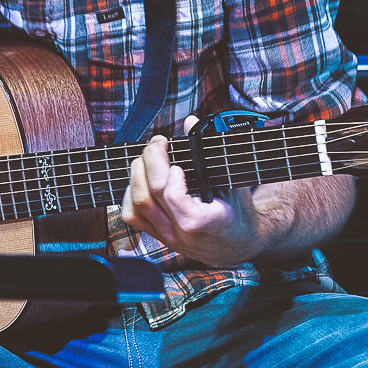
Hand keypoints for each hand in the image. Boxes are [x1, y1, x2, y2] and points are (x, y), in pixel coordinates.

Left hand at [121, 130, 260, 265]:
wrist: (237, 245)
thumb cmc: (237, 213)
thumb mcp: (232, 182)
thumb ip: (211, 153)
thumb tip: (191, 122)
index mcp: (203, 222)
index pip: (173, 197)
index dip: (170, 175)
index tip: (178, 162)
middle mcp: (179, 232)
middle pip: (148, 196)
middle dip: (149, 161)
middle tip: (158, 142)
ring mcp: (164, 236)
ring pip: (135, 206)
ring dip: (136, 175)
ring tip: (148, 157)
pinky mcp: (155, 236)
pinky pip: (131, 215)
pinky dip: (130, 192)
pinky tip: (141, 178)